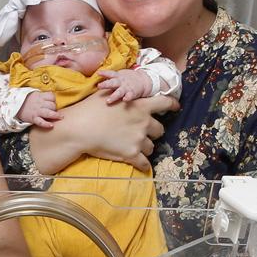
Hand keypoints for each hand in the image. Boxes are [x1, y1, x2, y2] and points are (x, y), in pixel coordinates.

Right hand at [16, 91, 61, 128]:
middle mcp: (40, 104)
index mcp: (40, 96)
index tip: (52, 102)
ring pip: (49, 112)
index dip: (53, 99)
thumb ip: (43, 95)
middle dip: (54, 108)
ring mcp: (37, 111)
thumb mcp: (34, 94)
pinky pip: (41, 122)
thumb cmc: (27, 100)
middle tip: (52, 110)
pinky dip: (46, 124)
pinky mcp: (33, 118)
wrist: (14, 106)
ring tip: (60, 117)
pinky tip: (51, 125)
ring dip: (55, 115)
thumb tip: (52, 96)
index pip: (51, 96)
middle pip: (52, 105)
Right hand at [62, 93, 176, 170]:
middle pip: (159, 130)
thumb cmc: (90, 108)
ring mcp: (138, 139)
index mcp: (140, 106)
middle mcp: (144, 123)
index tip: (176, 107)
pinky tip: (140, 165)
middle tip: (141, 132)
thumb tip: (125, 91)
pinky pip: (144, 163)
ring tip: (133, 146)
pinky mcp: (131, 154)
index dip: (172, 105)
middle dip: (152, 132)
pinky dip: (143, 165)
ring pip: (151, 147)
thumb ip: (123, 94)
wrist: (80, 128)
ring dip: (145, 147)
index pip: (164, 103)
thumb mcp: (109, 94)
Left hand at [97, 68, 153, 102]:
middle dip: (106, 84)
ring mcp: (127, 88)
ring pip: (119, 92)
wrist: (143, 81)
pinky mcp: (132, 93)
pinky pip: (129, 96)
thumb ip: (110, 77)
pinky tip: (125, 100)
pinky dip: (127, 98)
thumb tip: (97, 76)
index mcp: (118, 77)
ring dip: (114, 96)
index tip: (98, 73)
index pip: (110, 73)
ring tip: (108, 101)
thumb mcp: (119, 75)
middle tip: (99, 86)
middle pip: (113, 82)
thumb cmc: (127, 79)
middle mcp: (121, 82)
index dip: (104, 73)